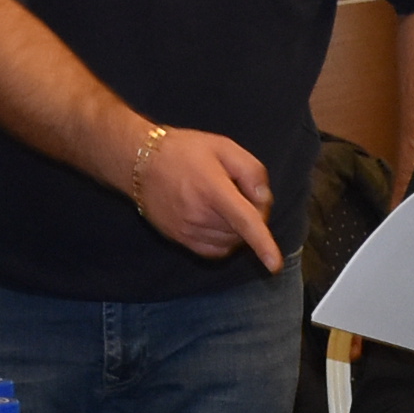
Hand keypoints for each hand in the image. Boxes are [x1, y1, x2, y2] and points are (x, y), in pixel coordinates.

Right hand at [127, 122, 281, 268]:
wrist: (140, 162)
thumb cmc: (184, 151)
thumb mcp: (223, 146)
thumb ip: (251, 171)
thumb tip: (263, 199)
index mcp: (213, 190)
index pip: (244, 222)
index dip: (263, 244)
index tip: (274, 266)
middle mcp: (199, 215)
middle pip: (242, 231)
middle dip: (251, 215)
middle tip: (238, 191)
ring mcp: (187, 231)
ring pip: (230, 242)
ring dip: (236, 228)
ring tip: (221, 201)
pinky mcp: (180, 239)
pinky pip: (214, 250)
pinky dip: (224, 240)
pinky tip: (217, 220)